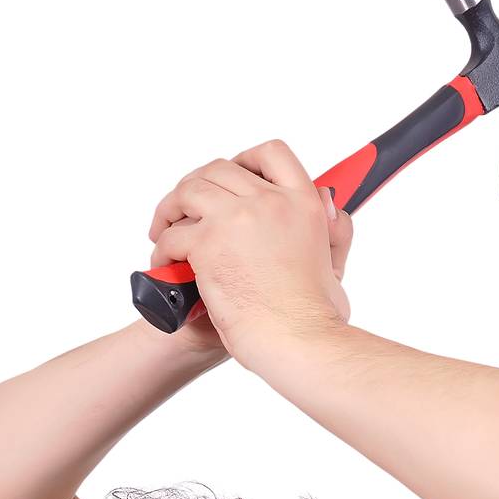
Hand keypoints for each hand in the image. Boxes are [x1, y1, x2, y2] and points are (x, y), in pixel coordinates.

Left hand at [147, 140, 353, 367]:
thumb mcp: (335, 265)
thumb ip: (333, 231)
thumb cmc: (315, 318)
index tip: (233, 174)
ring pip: (189, 192)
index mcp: (303, 204)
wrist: (298, 343)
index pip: (272, 155)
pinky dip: (163, 250)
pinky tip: (165, 265)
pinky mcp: (208, 245)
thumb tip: (329, 203)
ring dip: (170, 210)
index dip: (246, 160)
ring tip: (164, 232)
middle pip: (220, 170)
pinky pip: (173, 235)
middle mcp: (269, 202)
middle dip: (197, 185)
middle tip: (186, 208)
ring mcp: (235, 219)